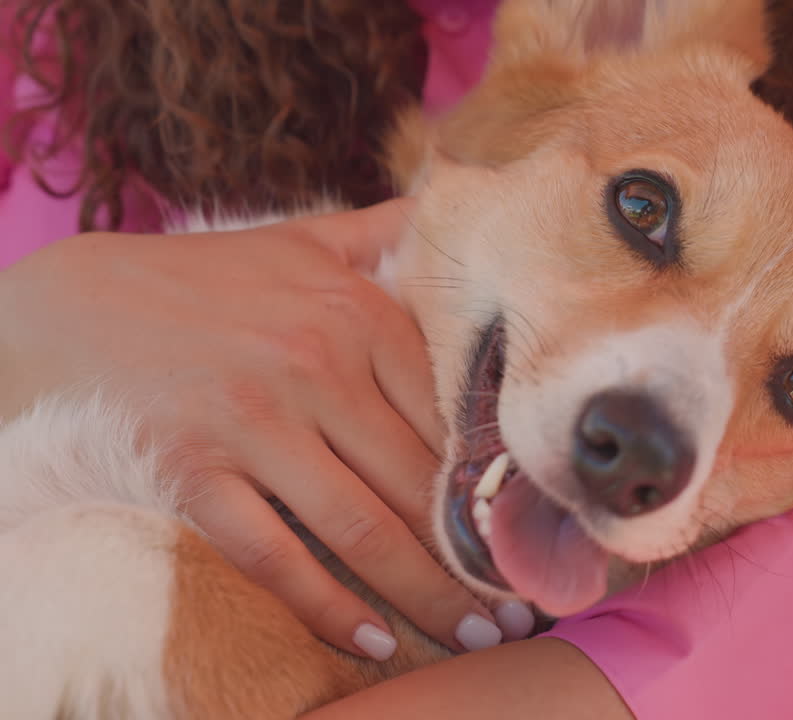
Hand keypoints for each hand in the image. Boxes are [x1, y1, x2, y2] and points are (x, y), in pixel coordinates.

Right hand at [0, 202, 531, 657]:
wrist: (70, 305)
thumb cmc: (205, 280)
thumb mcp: (302, 241)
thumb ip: (383, 231)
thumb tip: (452, 203)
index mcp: (358, 314)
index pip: (452, 417)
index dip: (499, 483)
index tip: (533, 528)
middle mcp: (316, 367)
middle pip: (420, 483)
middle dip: (479, 555)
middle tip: (524, 603)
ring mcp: (253, 423)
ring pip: (362, 530)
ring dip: (427, 595)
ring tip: (475, 635)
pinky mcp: (194, 471)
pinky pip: (274, 556)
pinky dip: (328, 607)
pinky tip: (373, 639)